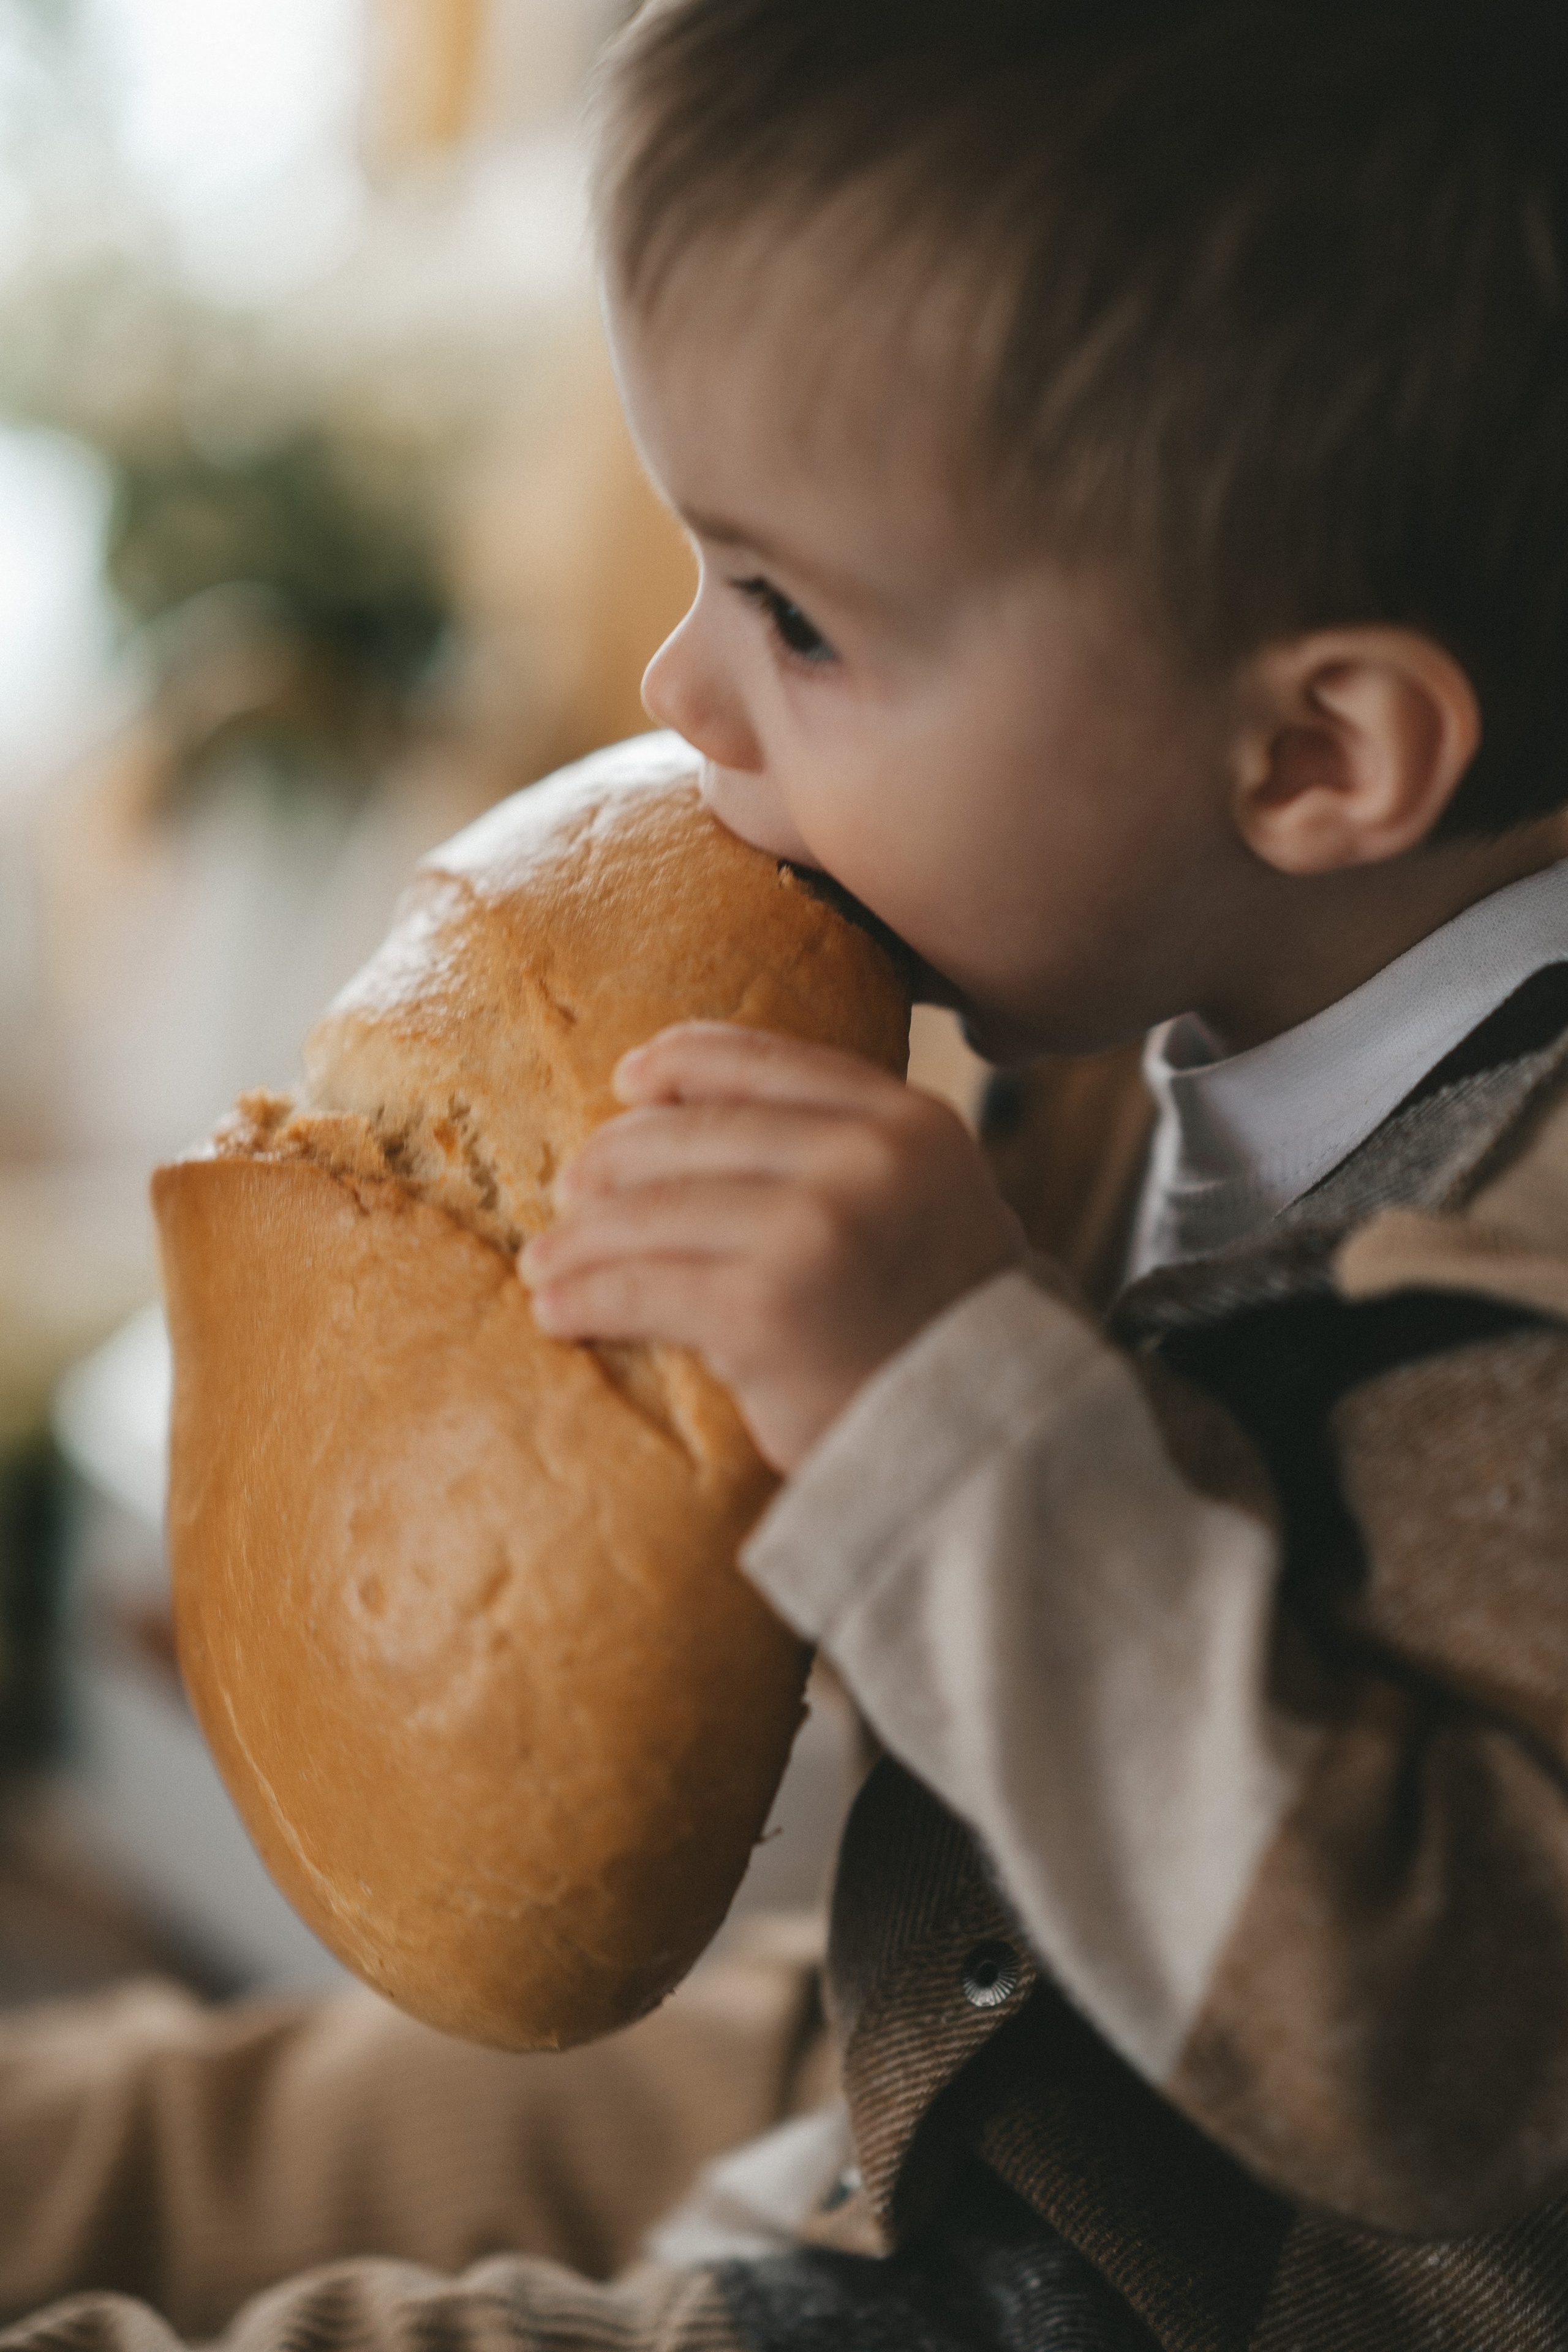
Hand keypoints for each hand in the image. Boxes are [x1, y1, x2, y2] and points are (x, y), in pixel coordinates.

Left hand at [520, 1022, 1025, 1472]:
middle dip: (612, 1160)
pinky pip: (640, 1286)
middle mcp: (866, 1159)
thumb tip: (699, 1118)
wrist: (989, 1449)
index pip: (765, 1062)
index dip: (681, 1063)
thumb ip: (848, 1155)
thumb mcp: (926, 1207)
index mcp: (908, 1123)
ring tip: (547, 1262)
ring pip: (651, 1209)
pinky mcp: (762, 1309)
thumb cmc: (940, 1334)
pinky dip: (585, 1296)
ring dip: (580, 1237)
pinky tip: (557, 1311)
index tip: (628, 1081)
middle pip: (690, 1132)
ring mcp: (815, 1229)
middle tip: (571, 1192)